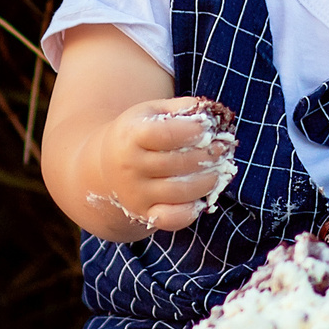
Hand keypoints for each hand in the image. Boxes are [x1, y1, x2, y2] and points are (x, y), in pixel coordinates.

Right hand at [86, 98, 237, 235]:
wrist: (106, 167)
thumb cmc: (139, 134)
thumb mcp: (151, 112)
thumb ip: (180, 109)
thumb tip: (208, 113)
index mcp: (131, 135)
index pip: (163, 134)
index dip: (191, 131)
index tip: (208, 128)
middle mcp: (130, 166)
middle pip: (177, 163)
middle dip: (208, 156)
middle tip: (222, 150)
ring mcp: (136, 193)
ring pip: (180, 191)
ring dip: (207, 182)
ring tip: (218, 172)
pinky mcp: (144, 214)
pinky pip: (171, 219)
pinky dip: (191, 211)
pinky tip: (201, 197)